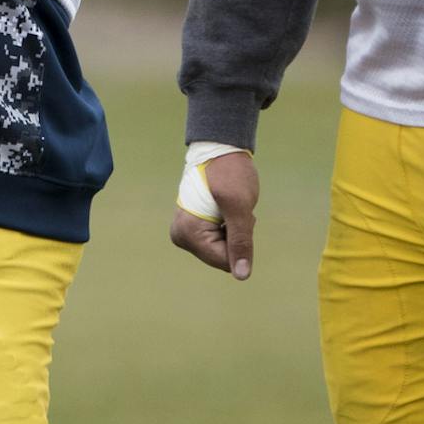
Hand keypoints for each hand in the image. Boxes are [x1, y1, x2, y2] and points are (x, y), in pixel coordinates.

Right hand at [170, 150, 258, 280]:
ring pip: (222, 250)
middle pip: (222, 257)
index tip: (237, 214)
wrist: (220, 148)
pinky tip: (224, 207)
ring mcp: (185, 232)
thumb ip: (240, 242)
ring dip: (233, 230)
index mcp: (187, 234)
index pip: (225, 261)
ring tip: (228, 205)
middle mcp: (181, 237)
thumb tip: (242, 276)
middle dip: (235, 235)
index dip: (240, 241)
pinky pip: (218, 240)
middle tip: (233, 208)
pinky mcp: (193, 228)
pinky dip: (228, 226)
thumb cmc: (230, 172)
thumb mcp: (240, 207)